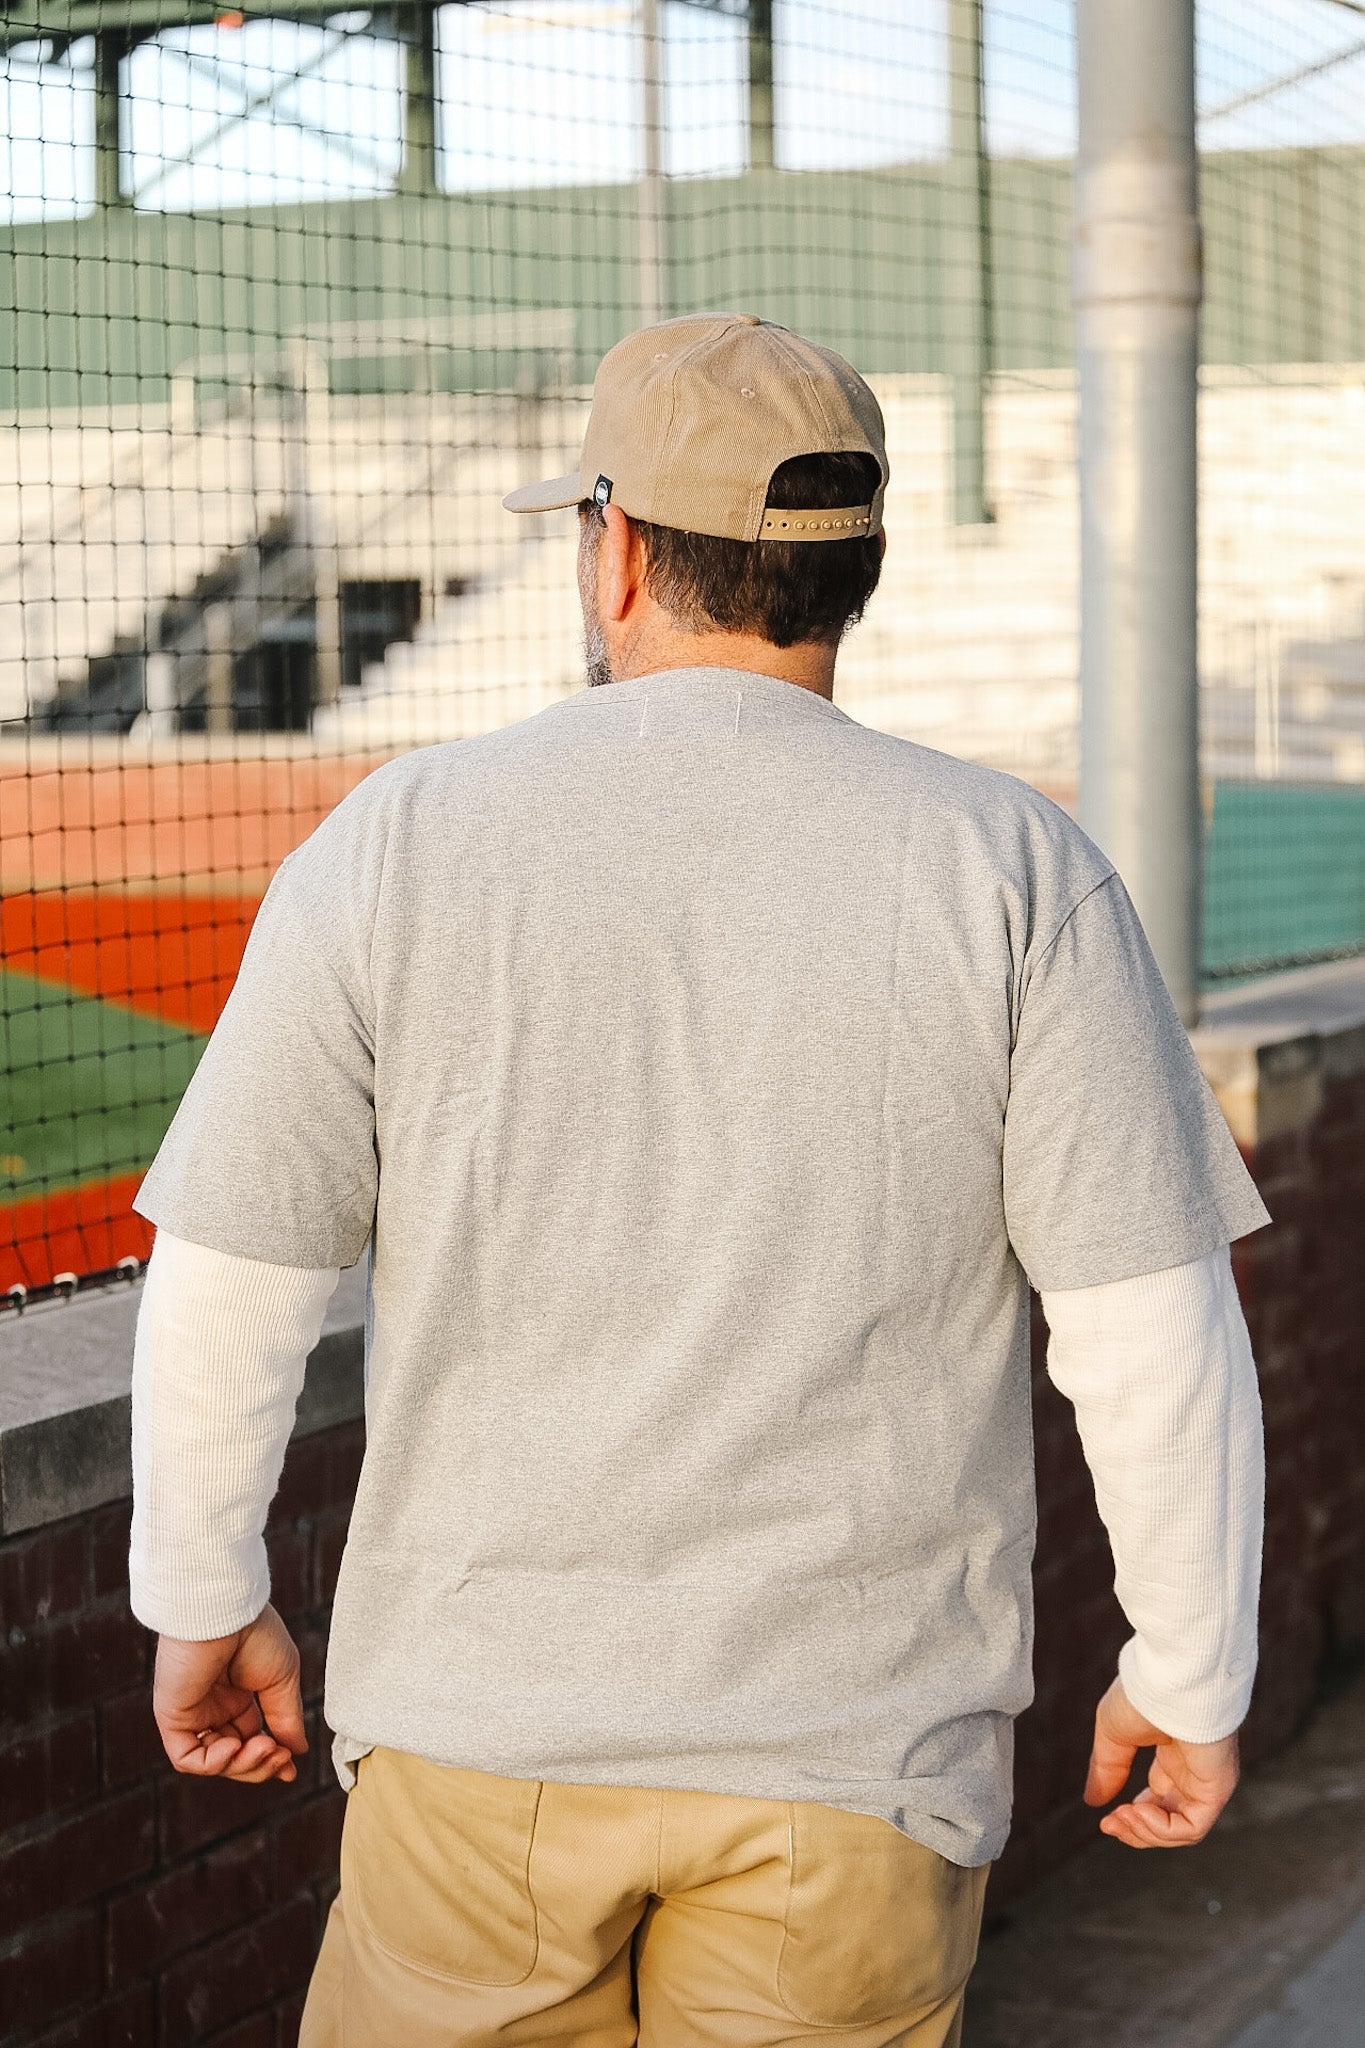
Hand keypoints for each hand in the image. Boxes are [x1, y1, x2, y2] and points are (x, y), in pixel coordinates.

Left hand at [154, 1603, 307, 1784]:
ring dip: (242, 1766)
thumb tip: (298, 1751)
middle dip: (260, 1765)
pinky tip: (234, 1746)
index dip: (270, 1759)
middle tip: (280, 1758)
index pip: (251, 1739)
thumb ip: (286, 1719)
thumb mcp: (282, 1679)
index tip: (290, 1769)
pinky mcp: (172, 1716)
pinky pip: (188, 1757)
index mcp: (239, 1695)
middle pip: (235, 1756)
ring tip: (264, 1748)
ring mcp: (193, 1713)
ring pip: (213, 1762)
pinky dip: (213, 1763)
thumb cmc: (256, 1634)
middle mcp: (214, 1706)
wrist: (227, 1611)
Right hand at [1084, 1675, 1238, 1847]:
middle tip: (1110, 1825)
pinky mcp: (1216, 1788)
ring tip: (1120, 1818)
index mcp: (1174, 1754)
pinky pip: (1192, 1827)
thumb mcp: (1113, 1735)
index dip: (1132, 1817)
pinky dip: (1162, 1830)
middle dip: (1136, 1830)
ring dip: (1145, 1833)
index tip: (1105, 1819)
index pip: (1159, 1800)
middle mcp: (1194, 1771)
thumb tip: (1093, 1802)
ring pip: (1181, 1830)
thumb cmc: (1142, 1695)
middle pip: (1169, 1820)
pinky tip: (1137, 1812)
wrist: (1167, 1679)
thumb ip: (1107, 1770)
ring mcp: (1207, 1781)